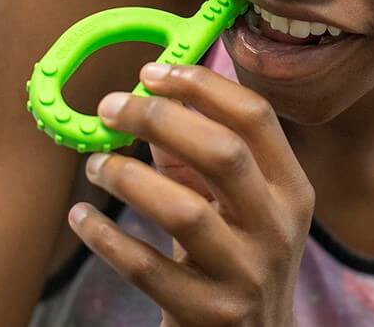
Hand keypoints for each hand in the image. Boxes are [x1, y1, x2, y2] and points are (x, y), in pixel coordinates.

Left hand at [68, 62, 314, 326]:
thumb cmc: (236, 256)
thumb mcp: (235, 203)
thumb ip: (198, 155)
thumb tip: (148, 100)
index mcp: (290, 188)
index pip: (255, 117)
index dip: (202, 85)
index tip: (153, 71)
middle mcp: (278, 227)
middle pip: (224, 153)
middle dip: (160, 118)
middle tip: (110, 106)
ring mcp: (248, 274)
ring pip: (185, 211)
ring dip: (128, 177)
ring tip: (95, 165)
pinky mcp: (210, 313)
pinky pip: (148, 269)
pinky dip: (107, 238)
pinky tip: (83, 218)